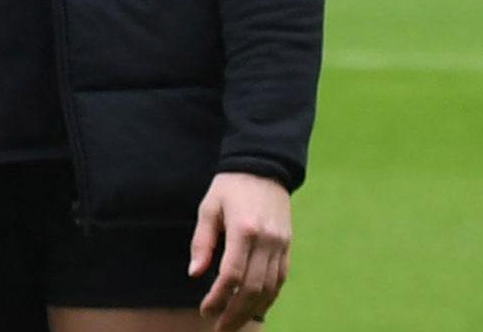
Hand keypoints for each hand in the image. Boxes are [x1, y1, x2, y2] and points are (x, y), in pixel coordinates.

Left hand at [193, 171, 294, 328]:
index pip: (231, 274)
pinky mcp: (288, 246)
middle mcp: (266, 241)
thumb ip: (202, 241)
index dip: (218, 297)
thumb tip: (195, 274)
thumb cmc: (230, 186)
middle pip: (253, 288)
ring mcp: (281, 245)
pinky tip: (256, 309)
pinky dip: (268, 298)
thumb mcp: (209, 207)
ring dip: (252, 311)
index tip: (206, 310)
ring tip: (235, 324)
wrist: (264, 166)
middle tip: (220, 328)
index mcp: (244, 230)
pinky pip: (280, 280)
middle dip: (235, 313)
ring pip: (270, 289)